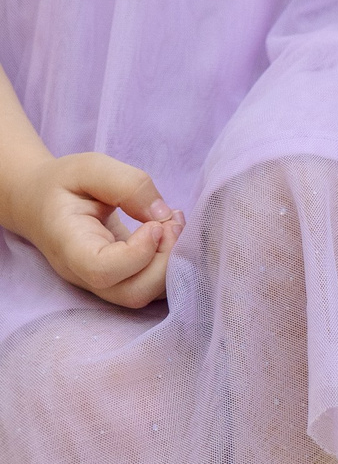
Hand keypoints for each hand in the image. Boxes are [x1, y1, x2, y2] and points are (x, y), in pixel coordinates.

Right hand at [0, 151, 183, 308]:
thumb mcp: (90, 168)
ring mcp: (101, 281)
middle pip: (132, 293)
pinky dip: (170, 264)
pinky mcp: (118, 278)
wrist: (38, 202)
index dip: (139, 253)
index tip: (155, 223)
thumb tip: (163, 214)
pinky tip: (170, 232)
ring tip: (174, 223)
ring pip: (145, 294)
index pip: (103, 270)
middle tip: (173, 222)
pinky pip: (150, 285)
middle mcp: (83, 273)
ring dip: (172, 263)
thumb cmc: (62, 185)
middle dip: (167, 261)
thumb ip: (128, 185)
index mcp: (69, 245)